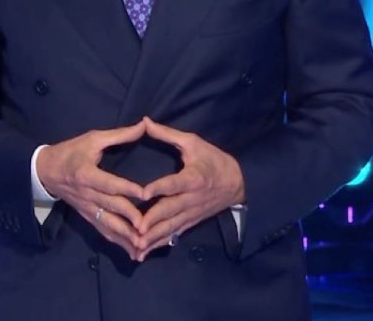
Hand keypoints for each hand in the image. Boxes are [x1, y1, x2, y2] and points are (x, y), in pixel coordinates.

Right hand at [35, 120, 148, 260]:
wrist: (45, 170)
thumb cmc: (71, 151)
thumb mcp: (93, 138)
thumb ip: (120, 135)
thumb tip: (144, 125)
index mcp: (87, 174)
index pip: (109, 183)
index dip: (126, 189)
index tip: (144, 194)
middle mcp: (86, 194)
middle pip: (110, 207)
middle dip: (129, 218)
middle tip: (148, 226)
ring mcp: (86, 207)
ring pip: (107, 224)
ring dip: (125, 236)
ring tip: (142, 246)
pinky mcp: (86, 215)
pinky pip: (102, 230)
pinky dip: (117, 241)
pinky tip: (131, 251)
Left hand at [135, 117, 244, 259]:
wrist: (238, 182)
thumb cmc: (213, 159)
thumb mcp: (193, 142)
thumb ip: (167, 134)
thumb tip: (144, 122)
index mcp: (193, 177)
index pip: (174, 183)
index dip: (159, 188)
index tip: (142, 193)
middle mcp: (192, 198)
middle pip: (170, 211)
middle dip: (152, 222)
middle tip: (135, 230)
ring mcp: (192, 212)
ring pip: (171, 227)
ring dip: (154, 238)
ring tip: (137, 247)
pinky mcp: (191, 221)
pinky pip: (174, 234)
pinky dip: (160, 243)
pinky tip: (146, 251)